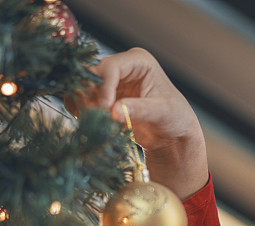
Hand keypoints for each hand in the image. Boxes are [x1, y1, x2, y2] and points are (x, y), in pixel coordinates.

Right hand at [64, 48, 207, 199]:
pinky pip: (82, 98)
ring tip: (94, 121)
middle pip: (92, 74)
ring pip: (83, 86)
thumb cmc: (174, 118)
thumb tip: (115, 111)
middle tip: (96, 117)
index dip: (104, 87)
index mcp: (139, 61)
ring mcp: (110, 81)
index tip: (105, 109)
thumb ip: (140, 110)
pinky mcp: (102, 96)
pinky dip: (80, 108)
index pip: (111, 67)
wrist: (171, 134)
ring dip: (84, 103)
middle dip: (91, 96)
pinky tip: (86, 120)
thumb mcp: (161, 112)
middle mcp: (121, 66)